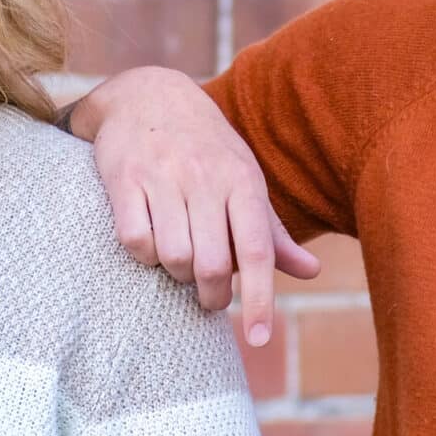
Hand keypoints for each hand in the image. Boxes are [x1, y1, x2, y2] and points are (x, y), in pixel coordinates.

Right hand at [72, 67, 321, 345]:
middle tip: (208, 299)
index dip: (259, 300)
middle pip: (212, 264)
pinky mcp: (124, 179)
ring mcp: (163, 177)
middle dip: (211, 296)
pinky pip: (135, 240)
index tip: (257, 340)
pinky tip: (150, 243)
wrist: (148, 95)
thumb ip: (271, 231)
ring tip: (179, 263)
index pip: (257, 251)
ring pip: (173, 256)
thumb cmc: (206, 149)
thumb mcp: (243, 179)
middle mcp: (205, 178)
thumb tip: (311, 272)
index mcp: (243, 181)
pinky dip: (143, 255)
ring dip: (175, 274)